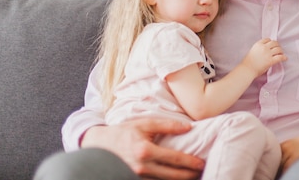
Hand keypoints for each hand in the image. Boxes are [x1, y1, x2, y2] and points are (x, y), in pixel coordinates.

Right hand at [81, 118, 204, 179]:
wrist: (98, 145)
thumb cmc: (123, 132)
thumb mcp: (144, 124)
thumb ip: (167, 125)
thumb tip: (188, 127)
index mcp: (145, 150)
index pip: (174, 159)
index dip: (190, 162)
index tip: (200, 163)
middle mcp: (141, 167)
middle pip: (172, 175)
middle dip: (188, 175)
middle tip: (200, 171)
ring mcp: (136, 176)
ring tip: (191, 176)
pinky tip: (174, 178)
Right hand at [242, 38, 286, 75]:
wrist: (247, 69)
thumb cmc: (248, 62)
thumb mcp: (253, 51)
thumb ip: (259, 48)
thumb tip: (266, 49)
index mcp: (258, 44)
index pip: (268, 39)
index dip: (271, 42)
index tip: (272, 45)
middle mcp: (264, 47)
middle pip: (274, 43)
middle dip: (277, 45)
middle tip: (278, 49)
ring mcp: (268, 54)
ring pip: (278, 49)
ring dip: (281, 51)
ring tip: (281, 53)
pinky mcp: (271, 60)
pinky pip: (280, 57)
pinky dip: (284, 57)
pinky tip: (285, 58)